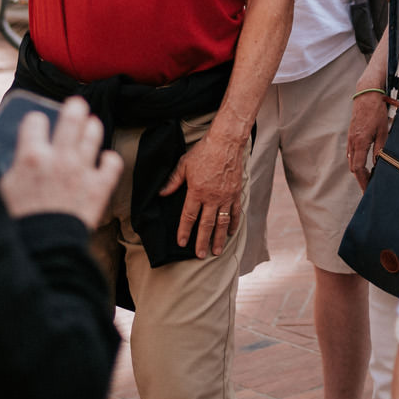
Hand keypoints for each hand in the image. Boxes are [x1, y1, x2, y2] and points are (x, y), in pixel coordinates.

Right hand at [0, 97, 124, 227]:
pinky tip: (104, 160)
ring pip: (94, 135)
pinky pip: (112, 163)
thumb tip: (5, 157)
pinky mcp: (99, 188)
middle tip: (76, 106)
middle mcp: (59, 158)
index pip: (36, 120)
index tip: (38, 123)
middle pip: (72, 117)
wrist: (43, 251)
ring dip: (92, 128)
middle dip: (75, 108)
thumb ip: (7, 169)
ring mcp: (82, 171)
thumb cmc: (17, 224)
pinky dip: (109, 160)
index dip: (36, 120)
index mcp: (31, 156)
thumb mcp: (2, 191)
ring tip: (91, 126)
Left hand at [161, 129, 246, 257]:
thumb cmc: (204, 151)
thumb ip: (173, 181)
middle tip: (200, 255)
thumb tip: (162, 194)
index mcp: (197, 191)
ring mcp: (226, 197)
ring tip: (216, 251)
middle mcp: (212, 197)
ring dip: (218, 238)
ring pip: (222, 223)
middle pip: (206, 225)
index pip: (189, 216)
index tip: (181, 243)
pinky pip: (234, 212)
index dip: (184, 231)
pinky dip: (233, 224)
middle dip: (202, 242)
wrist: (226, 142)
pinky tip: (230, 233)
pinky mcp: (236, 193)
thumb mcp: (184, 164)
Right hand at [347, 93, 393, 190]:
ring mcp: (350, 138)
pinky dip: (357, 160)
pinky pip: (351, 152)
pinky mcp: (351, 134)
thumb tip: (379, 164)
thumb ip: (380, 149)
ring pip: (351, 160)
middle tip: (370, 187)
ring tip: (369, 177)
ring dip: (359, 170)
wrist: (366, 94)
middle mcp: (352, 142)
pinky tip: (364, 162)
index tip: (368, 189)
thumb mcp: (383, 130)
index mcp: (360, 142)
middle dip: (361, 178)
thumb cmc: (376, 111)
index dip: (363, 181)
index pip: (358, 168)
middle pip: (353, 167)